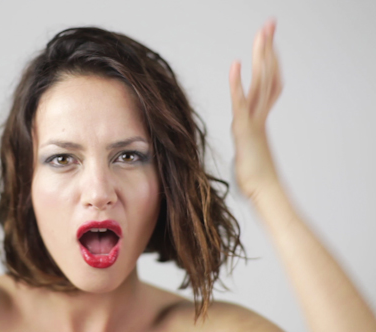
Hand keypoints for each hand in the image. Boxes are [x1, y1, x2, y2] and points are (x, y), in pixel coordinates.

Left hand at [229, 18, 282, 200]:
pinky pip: (241, 102)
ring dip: (260, 56)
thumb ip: (246, 141)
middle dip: (268, 48)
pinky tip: (235, 66)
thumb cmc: (254, 176)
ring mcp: (254, 120)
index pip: (268, 82)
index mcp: (258, 117)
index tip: (268, 44)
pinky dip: (237, 84)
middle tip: (270, 25)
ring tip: (261, 33)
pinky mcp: (245, 129)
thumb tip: (244, 144)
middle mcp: (259, 114)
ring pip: (260, 82)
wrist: (262, 192)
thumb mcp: (247, 152)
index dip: (269, 62)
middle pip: (268, 73)